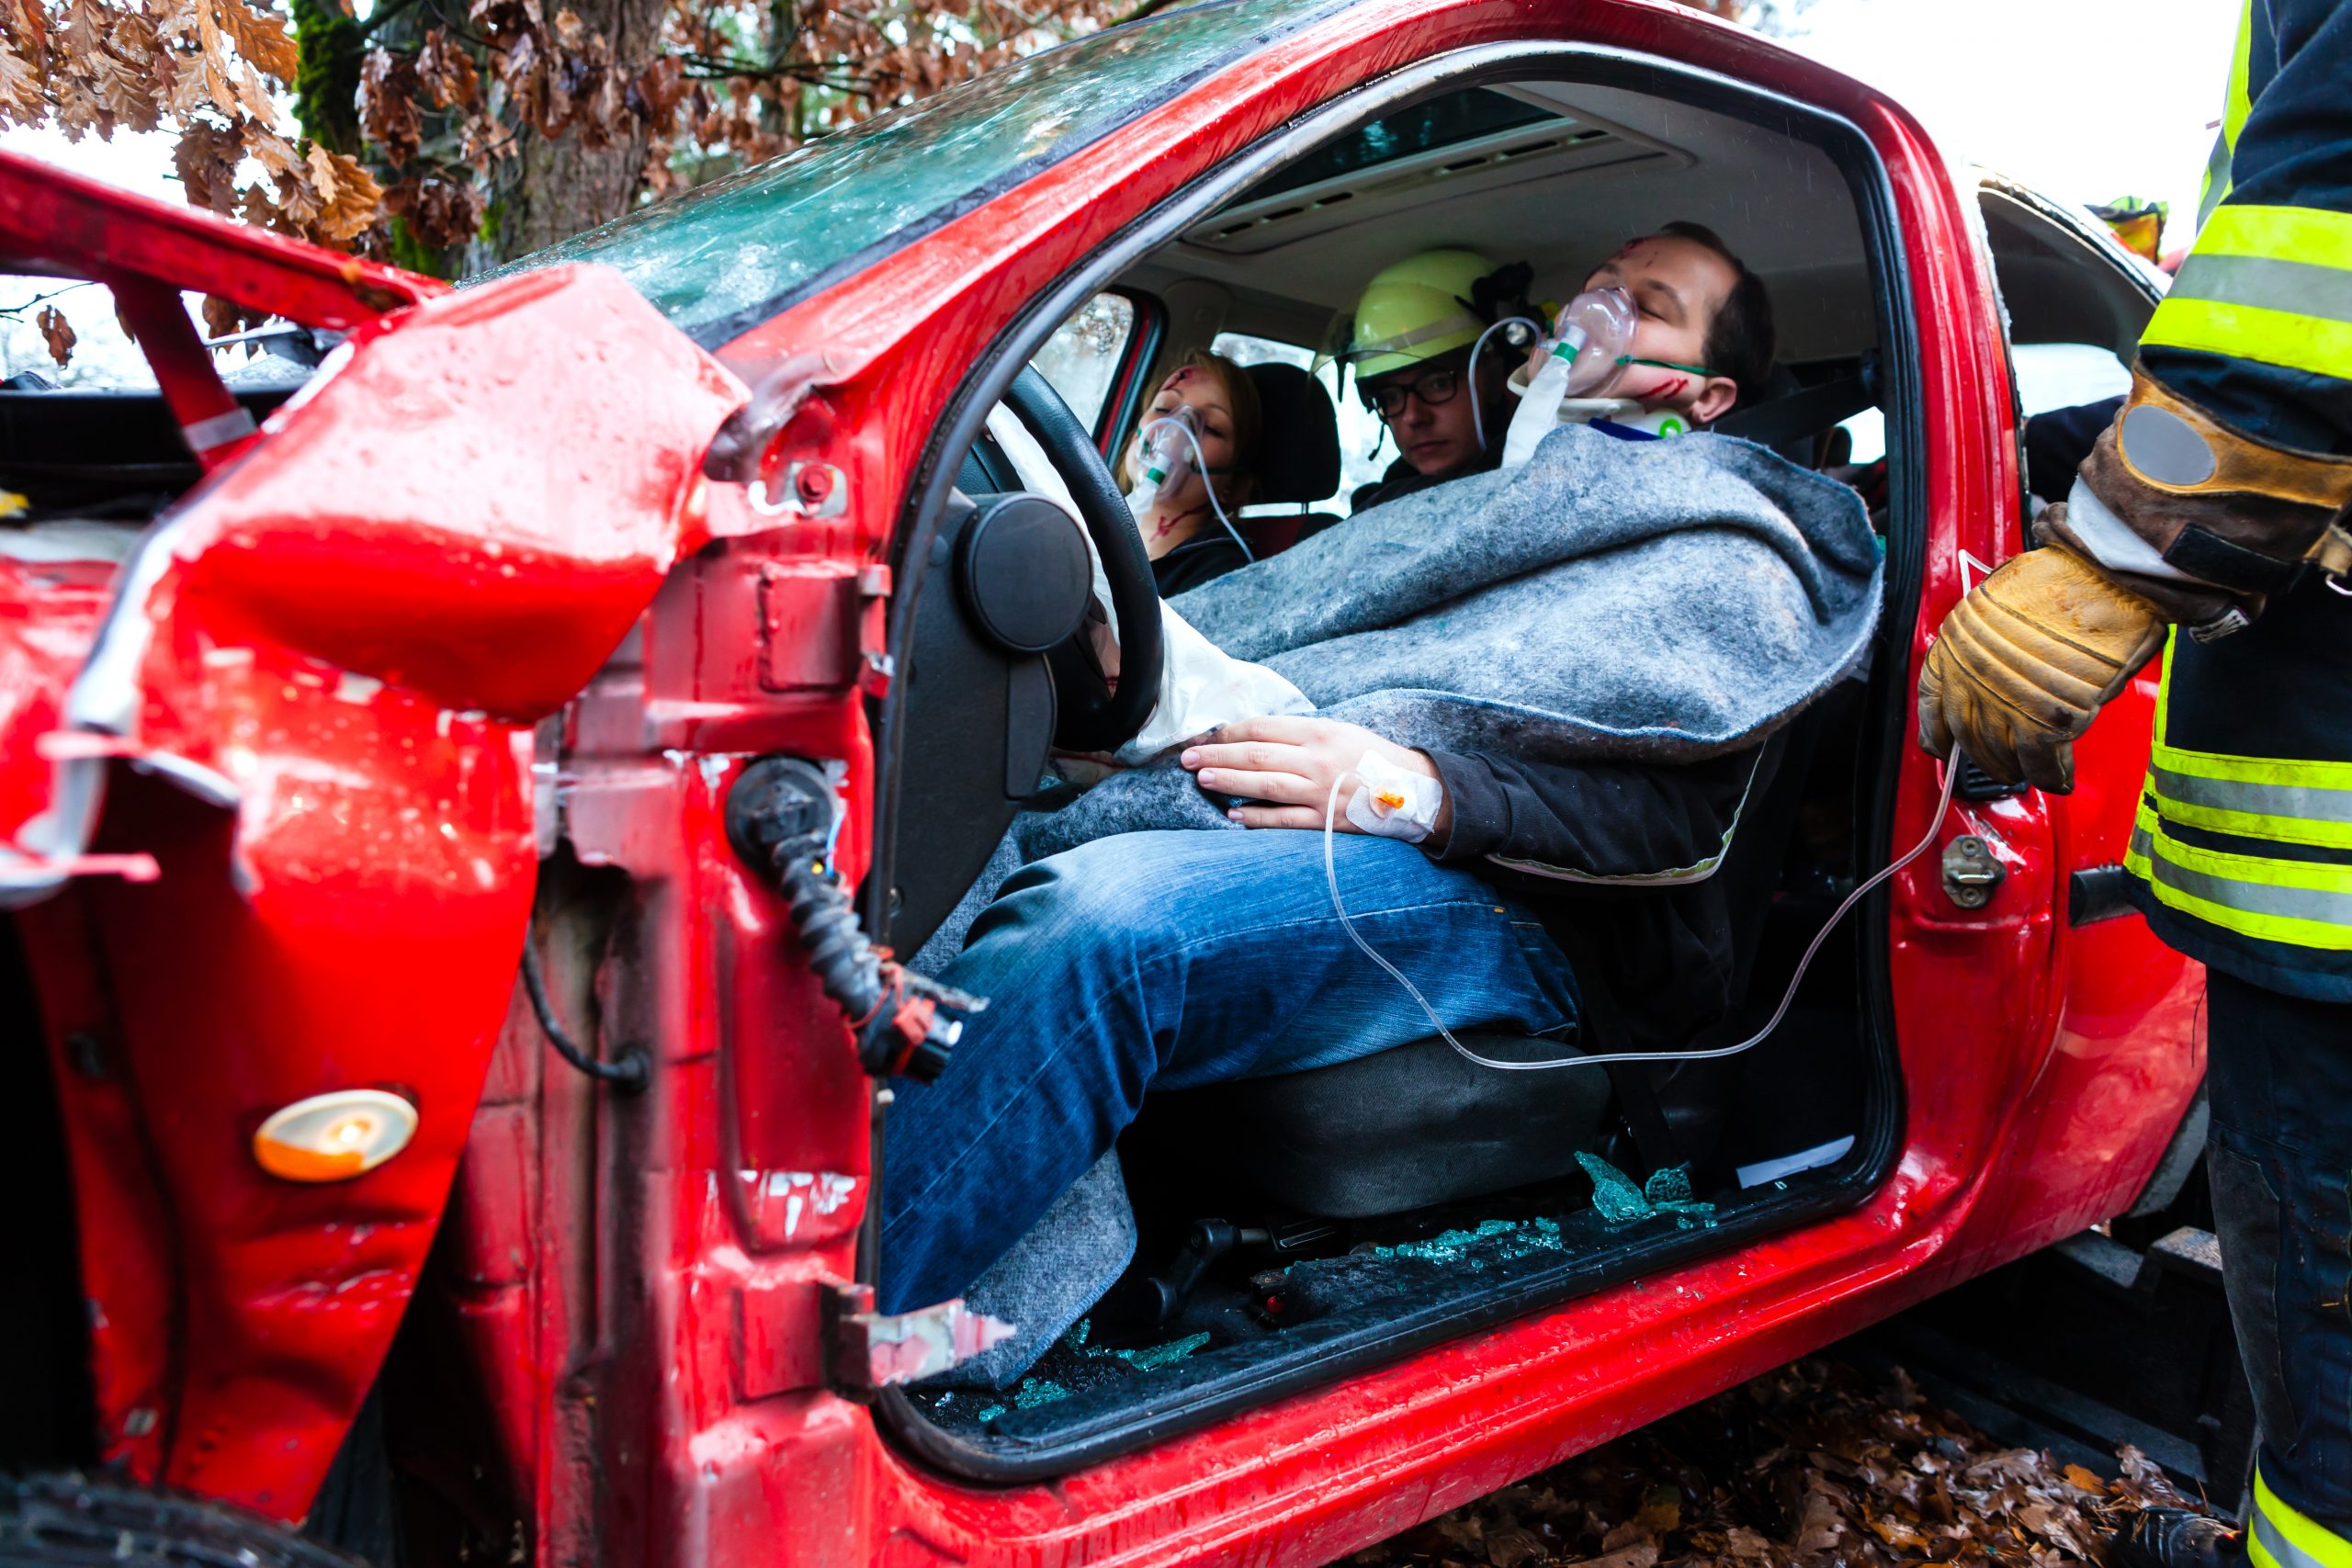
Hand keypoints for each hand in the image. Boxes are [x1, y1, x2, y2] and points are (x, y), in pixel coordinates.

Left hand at [1180, 715, 1448, 838]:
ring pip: (1265, 785)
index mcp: (1320, 732)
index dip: (1230, 733)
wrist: (1413, 790)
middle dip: (1217, 756)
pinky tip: (1233, 815)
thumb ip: (1300, 733)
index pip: (1264, 728)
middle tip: (1188, 757)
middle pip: (1257, 755)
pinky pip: (1284, 820)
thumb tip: (1253, 737)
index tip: (1207, 737)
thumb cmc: (1371, 758)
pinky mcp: (1326, 820)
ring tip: (1201, 779)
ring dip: (1229, 782)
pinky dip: (1256, 818)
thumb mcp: (1339, 732)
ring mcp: (1321, 792)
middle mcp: (1318, 759)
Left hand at [1916, 543, 2164, 793]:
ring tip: (2029, 773)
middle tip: (1999, 765)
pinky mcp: (2043, 720)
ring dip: (2015, 769)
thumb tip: (2012, 679)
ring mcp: (2004, 701)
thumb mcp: (2004, 606)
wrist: (2100, 573)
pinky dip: (2050, 776)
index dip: (1936, 732)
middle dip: (1983, 756)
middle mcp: (1970, 677)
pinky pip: (2039, 763)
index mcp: (1955, 644)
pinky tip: (2060, 778)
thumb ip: (1998, 649)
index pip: (1931, 701)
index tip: (1941, 747)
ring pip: (1999, 754)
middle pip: (1967, 736)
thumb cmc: (2064, 577)